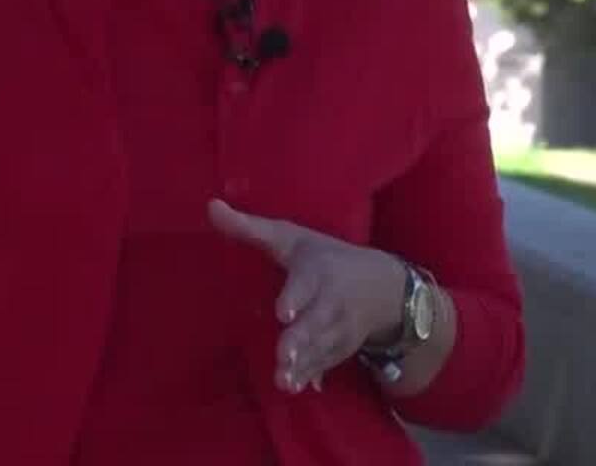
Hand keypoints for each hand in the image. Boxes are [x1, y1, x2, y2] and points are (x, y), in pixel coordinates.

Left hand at [208, 198, 407, 394]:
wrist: (385, 288)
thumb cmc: (325, 257)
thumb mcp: (290, 238)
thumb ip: (250, 228)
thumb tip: (211, 206)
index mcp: (318, 271)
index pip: (307, 284)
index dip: (296, 298)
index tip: (282, 313)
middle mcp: (332, 302)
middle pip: (316, 322)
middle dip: (301, 339)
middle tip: (284, 356)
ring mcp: (339, 329)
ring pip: (322, 348)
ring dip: (304, 365)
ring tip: (283, 380)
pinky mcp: (340, 349)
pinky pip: (327, 364)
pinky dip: (312, 376)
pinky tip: (294, 389)